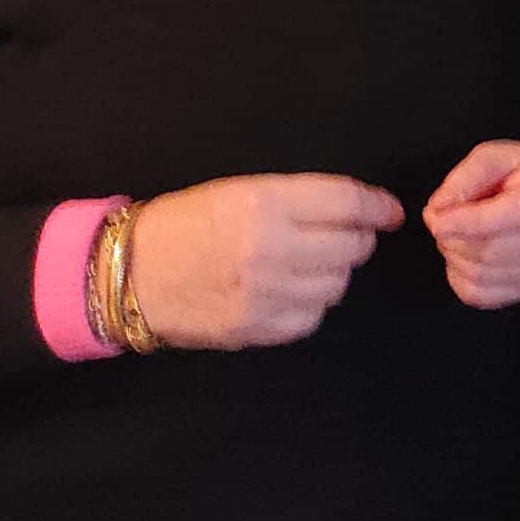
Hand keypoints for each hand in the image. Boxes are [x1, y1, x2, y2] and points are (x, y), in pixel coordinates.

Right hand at [127, 172, 403, 348]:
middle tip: (342, 236)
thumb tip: (362, 208)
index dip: (377, 206)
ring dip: (332, 273)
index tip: (389, 212)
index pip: (346, 202)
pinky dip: (309, 305)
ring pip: (336, 285)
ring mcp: (263, 294)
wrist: (129, 274)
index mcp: (265, 203)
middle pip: (351, 247)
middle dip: (356, 239)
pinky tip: (288, 291)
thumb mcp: (239, 190)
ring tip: (307, 264)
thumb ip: (300, 198)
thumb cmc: (187, 224)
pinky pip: (311, 319)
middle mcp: (269, 249)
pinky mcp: (255, 329)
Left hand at [422, 140, 519, 308]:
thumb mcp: (494, 156)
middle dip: (453, 238)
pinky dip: (461, 279)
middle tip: (442, 220)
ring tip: (456, 235)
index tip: (437, 220)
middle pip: (490, 251)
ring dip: (455, 257)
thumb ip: (465, 177)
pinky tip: (464, 257)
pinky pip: (483, 295)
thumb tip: (439, 208)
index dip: (467, 223)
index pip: (511, 217)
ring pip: (482, 276)